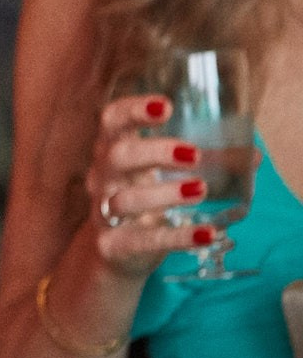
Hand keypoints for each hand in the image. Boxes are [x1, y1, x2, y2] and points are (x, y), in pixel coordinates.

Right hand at [83, 92, 246, 277]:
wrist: (114, 251)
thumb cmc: (144, 198)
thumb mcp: (166, 175)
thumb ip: (207, 163)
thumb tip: (253, 155)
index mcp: (114, 150)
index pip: (111, 121)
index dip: (132, 110)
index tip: (165, 106)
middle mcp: (103, 177)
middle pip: (116, 156)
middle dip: (154, 152)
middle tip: (194, 154)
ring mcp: (104, 212)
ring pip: (125, 200)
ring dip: (164, 193)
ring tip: (200, 189)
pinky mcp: (113, 244)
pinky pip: (141, 240)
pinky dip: (177, 237)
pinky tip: (206, 234)